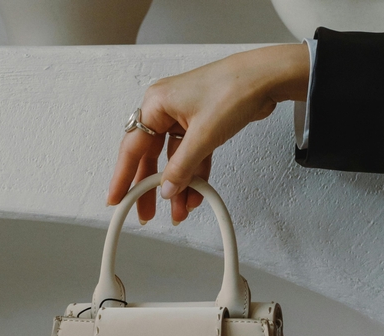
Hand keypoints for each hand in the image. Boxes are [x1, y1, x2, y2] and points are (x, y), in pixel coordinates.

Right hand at [107, 43, 309, 223]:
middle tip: (146, 211)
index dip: (123, 177)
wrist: (267, 78)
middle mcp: (166, 109)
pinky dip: (193, 173)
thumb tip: (167, 189)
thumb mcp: (203, 136)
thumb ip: (181, 167)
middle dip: (151, 186)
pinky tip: (195, 193)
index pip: (132, 148)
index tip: (116, 198)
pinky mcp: (202, 124)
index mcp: (156, 104)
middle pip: (151, 156)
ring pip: (173, 159)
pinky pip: (191, 154)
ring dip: (177, 184)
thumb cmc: (234, 88)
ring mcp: (184, 117)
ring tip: (178, 210)